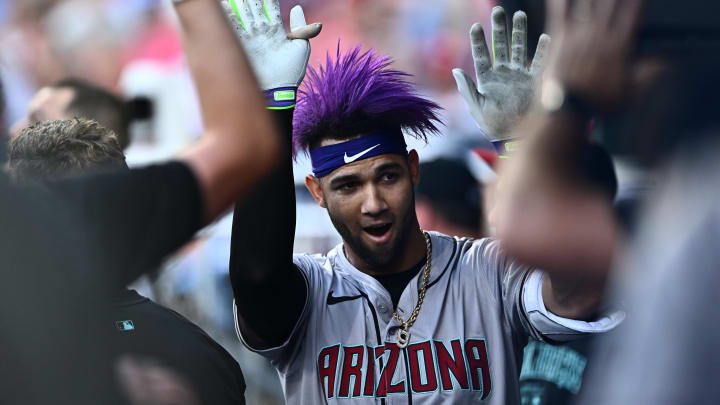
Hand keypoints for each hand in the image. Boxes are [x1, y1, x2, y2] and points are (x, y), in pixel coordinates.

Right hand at [221, 0, 320, 100]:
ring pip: (241, 13)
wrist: (276, 91)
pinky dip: (228, 15)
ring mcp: (248, 37)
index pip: (270, 6)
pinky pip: (231, 26)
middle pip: (253, 6)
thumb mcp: (301, 48)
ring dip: (239, 3)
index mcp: (275, 29)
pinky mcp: (239, 45)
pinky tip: (225, 5)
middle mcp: (260, 31)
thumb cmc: (291, 72)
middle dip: (251, 0)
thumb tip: (297, 7)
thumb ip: (301, 27)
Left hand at [453, 7, 550, 143]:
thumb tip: (455, 71)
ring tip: (518, 14)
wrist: (516, 139)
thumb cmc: (494, 127)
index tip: (475, 26)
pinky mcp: (534, 82)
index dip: (478, 41)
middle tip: (498, 10)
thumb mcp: (477, 110)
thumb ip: (468, 90)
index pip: (481, 56)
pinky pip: (540, 63)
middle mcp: (503, 74)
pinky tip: (544, 36)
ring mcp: (519, 76)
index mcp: (487, 80)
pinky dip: (543, 51)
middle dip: (499, 29)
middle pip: (501, 46)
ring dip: (519, 33)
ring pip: (519, 49)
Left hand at [541, 0, 644, 111]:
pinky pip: (559, 12)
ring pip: (587, 3)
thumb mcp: (631, 92)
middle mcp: (600, 34)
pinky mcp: (559, 37)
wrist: (566, 108)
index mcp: (619, 45)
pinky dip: (558, 1)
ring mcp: (578, 34)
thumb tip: (668, 61)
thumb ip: (650, 72)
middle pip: (610, 3)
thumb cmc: (597, 102)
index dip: (636, 1)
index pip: (632, 14)